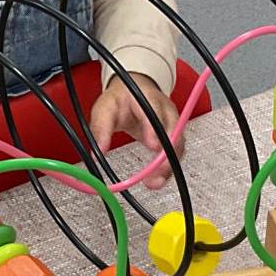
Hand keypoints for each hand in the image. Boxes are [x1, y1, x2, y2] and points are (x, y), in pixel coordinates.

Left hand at [90, 74, 177, 189]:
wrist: (132, 92)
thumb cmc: (120, 100)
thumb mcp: (104, 109)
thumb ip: (100, 129)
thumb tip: (97, 153)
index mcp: (147, 98)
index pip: (154, 112)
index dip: (154, 130)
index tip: (153, 146)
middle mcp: (165, 110)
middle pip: (173, 131)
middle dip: (166, 155)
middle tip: (155, 174)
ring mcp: (172, 122)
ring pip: (178, 145)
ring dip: (168, 165)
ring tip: (154, 182)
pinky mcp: (174, 135)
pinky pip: (175, 152)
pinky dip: (168, 167)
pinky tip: (158, 178)